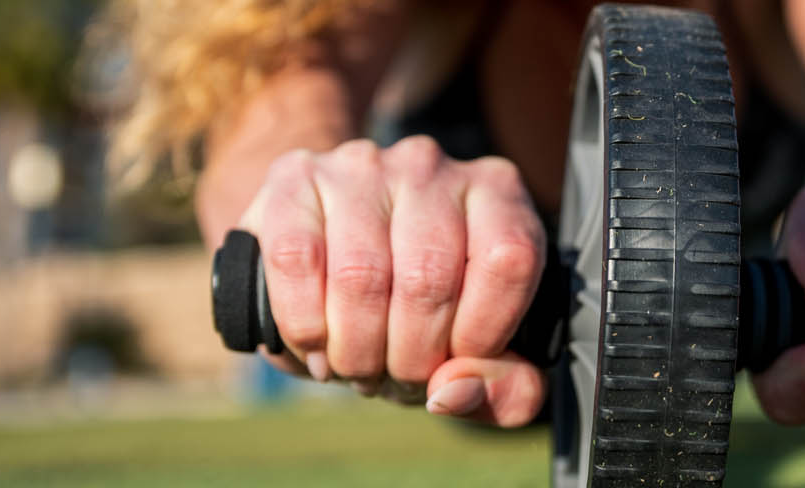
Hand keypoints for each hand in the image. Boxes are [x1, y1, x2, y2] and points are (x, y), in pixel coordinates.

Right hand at [228, 136, 549, 426]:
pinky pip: (298, 260)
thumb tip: (453, 393)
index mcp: (495, 193)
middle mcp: (430, 166)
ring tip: (356, 368)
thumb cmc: (419, 309)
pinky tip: (316, 347)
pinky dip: (305, 326)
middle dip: (409, 358)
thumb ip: (504, 387)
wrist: (331, 251)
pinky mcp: (295, 177)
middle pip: (428, 278)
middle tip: (395, 379)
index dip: (481, 334)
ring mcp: (360, 165)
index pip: (509, 261)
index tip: (454, 366)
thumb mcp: (481, 350)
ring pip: (361, 276)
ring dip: (356, 351)